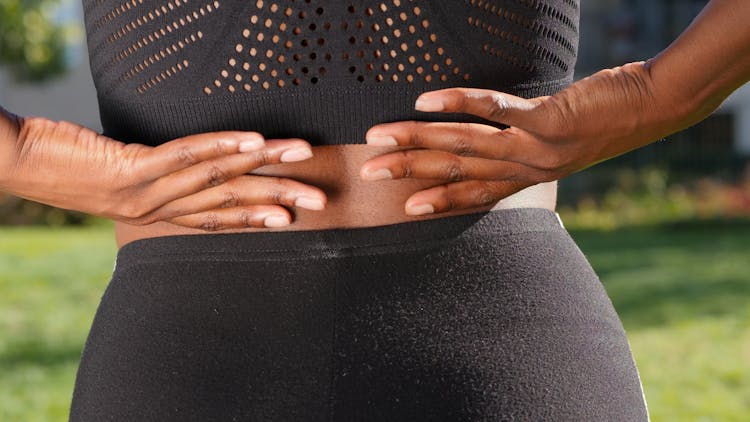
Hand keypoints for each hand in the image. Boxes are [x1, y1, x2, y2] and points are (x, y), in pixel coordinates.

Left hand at [0, 112, 326, 228]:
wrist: (17, 163)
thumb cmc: (65, 164)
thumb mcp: (117, 176)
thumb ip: (155, 177)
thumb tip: (187, 166)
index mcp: (155, 213)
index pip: (216, 217)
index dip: (257, 217)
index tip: (291, 217)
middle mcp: (156, 209)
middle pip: (228, 203)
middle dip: (276, 200)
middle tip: (317, 200)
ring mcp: (145, 191)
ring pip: (216, 179)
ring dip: (263, 166)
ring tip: (299, 155)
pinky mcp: (131, 166)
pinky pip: (185, 157)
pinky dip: (223, 148)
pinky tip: (253, 141)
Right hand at [359, 62, 682, 215]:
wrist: (652, 107)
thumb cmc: (602, 120)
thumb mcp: (559, 144)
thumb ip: (524, 146)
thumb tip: (493, 136)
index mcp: (527, 177)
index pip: (472, 194)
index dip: (436, 201)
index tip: (403, 207)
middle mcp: (526, 169)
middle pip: (456, 172)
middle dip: (409, 171)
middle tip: (368, 171)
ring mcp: (534, 146)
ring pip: (465, 146)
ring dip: (417, 141)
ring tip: (380, 136)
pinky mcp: (546, 119)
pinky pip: (494, 110)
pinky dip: (458, 103)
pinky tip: (426, 100)